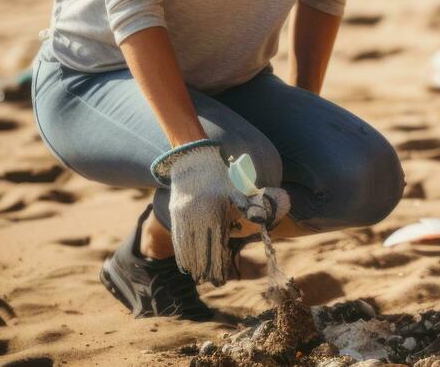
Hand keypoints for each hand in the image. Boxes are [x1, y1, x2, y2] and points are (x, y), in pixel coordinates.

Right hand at [151, 140, 285, 284]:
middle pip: (202, 250)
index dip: (219, 263)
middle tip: (214, 283)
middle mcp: (197, 216)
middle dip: (208, 268)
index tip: (223, 278)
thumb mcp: (236, 188)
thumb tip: (263, 219)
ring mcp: (184, 215)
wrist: (194, 157)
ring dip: (195, 264)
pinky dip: (181, 254)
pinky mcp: (176, 213)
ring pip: (188, 247)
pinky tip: (186, 265)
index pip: (217, 245)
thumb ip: (248, 205)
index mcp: (214, 211)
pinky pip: (178, 238)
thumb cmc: (220, 174)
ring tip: (200, 278)